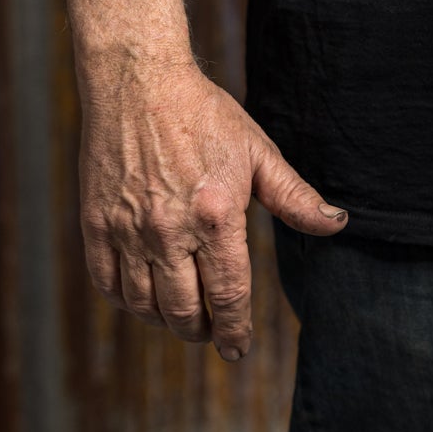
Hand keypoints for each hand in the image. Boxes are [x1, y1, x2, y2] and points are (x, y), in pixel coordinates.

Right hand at [77, 55, 346, 360]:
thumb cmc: (204, 114)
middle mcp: (169, 231)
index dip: (235, 331)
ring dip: (166, 320)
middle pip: (184, 312)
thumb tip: (337, 224)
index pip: (229, 296)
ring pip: (144, 306)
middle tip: (211, 329)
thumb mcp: (257, 152)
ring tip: (182, 312)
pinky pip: (108, 285)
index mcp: (215, 215)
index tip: (238, 349)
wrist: (139, 82)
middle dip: (202, 330)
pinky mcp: (95, 225)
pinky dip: (127, 300)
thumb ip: (294, 197)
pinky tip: (143, 293)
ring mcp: (128, 230)